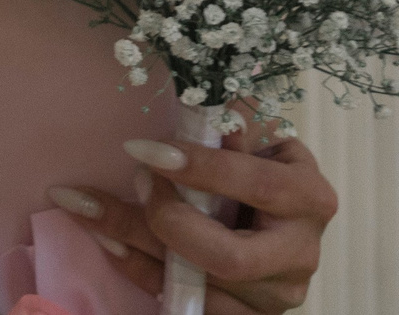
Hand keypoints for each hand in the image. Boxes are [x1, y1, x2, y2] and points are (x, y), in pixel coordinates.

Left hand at [49, 123, 334, 313]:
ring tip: (89, 207)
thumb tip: (209, 104)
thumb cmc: (260, 169)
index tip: (140, 149)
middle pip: (228, 255)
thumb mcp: (258, 140)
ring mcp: (274, 296)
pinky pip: (184, 304)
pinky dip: (138, 271)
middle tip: (135, 182)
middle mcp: (300, 254)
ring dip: (134, 244)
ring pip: (197, 283)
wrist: (278, 222)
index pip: (256, 185)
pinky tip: (108, 240)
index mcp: (310, 198)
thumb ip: (235, 126)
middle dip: (167, 221)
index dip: (199, 168)